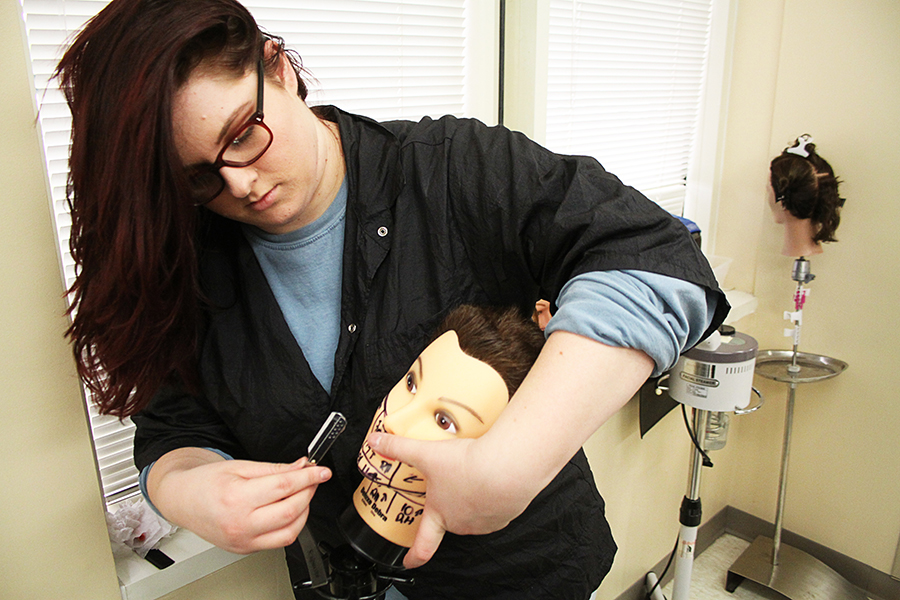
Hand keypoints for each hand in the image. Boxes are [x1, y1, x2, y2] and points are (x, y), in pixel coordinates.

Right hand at [147, 448, 330, 553]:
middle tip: (312, 479)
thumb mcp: (240, 466)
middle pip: (290, 510)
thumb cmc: (205, 482)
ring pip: (290, 531)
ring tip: (301, 494)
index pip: (284, 487)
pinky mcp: (246, 549)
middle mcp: (240, 523)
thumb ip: (274, 469)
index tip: (321, 470)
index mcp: (237, 497)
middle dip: (309, 492)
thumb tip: (302, 467)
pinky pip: (279, 541)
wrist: (182, 501)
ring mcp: (243, 540)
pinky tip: (289, 510)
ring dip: (304, 511)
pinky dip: (291, 525)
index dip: (308, 477)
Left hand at [367, 331, 653, 568]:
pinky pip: (496, 507)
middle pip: (450, 518)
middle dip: (450, 504)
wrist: (506, 469)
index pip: (424, 544)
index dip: (414, 555)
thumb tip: (374, 441)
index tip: (409, 561)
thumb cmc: (466, 466)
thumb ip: (399, 448)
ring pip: (474, 513)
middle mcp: (461, 523)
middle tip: (452, 484)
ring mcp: (485, 522)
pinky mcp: (506, 514)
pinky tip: (493, 478)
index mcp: (440, 514)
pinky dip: (494, 495)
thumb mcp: (426, 453)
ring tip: (474, 476)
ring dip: (473, 498)